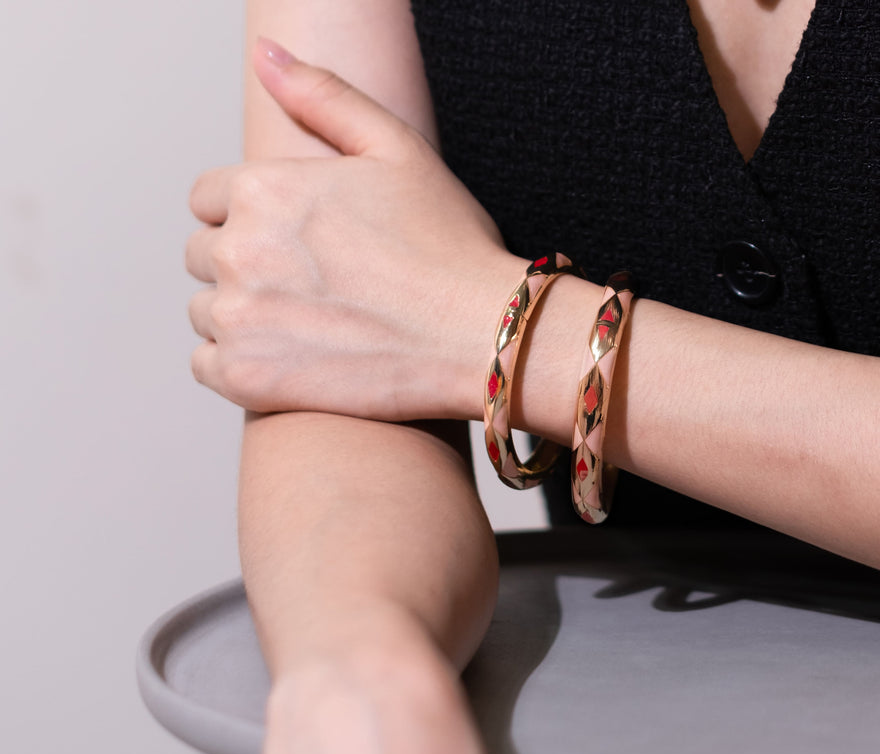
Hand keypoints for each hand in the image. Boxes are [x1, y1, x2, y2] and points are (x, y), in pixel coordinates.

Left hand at [187, 39, 521, 420]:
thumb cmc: (449, 246)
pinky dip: (237, 366)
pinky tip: (288, 362)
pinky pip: (206, 366)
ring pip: (206, 312)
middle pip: (203, 255)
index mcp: (262, 188)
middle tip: (309, 289)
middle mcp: (238, 250)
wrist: (480, 337)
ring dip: (242, 317)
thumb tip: (265, 54)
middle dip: (246, 266)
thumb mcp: (396, 149)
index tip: (300, 245)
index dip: (254, 219)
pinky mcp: (247, 378)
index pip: (209, 199)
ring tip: (307, 328)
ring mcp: (239, 318)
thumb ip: (323, 97)